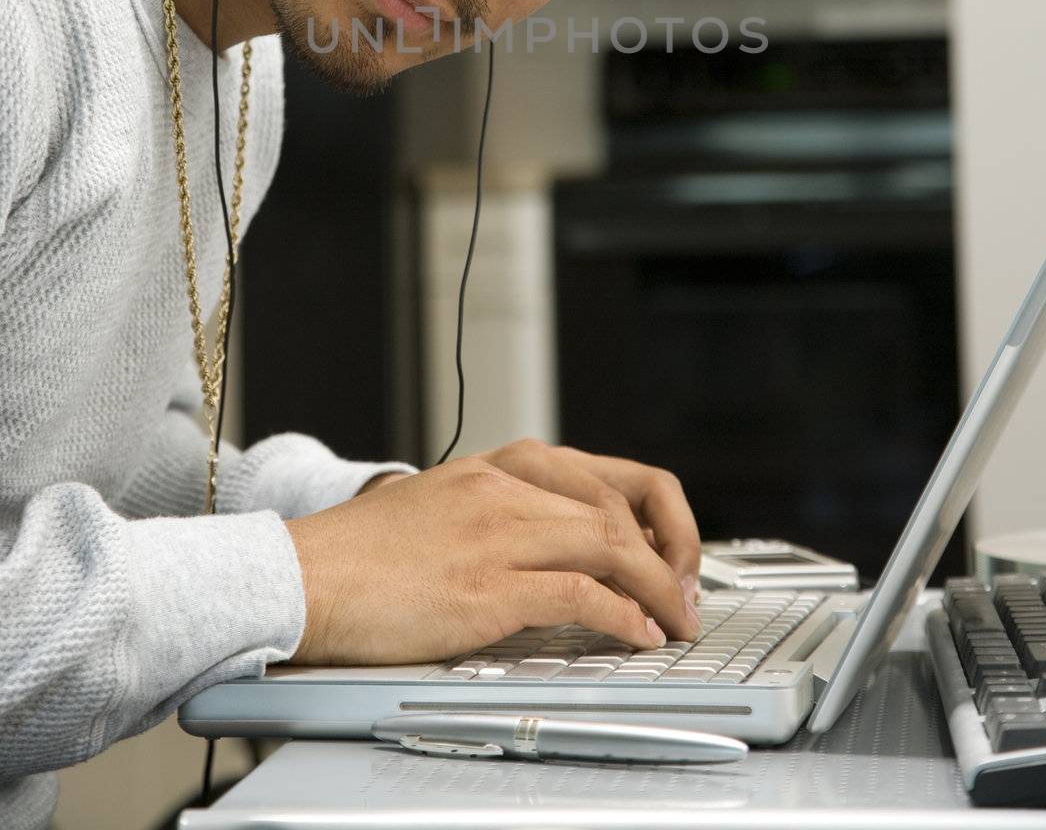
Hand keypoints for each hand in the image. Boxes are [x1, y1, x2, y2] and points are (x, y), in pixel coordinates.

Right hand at [283, 455, 701, 667]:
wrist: (304, 575)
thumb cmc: (364, 553)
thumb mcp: (444, 504)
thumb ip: (500, 511)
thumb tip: (559, 544)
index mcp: (497, 465)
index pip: (604, 474)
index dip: (655, 513)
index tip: (671, 549)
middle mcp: (505, 488)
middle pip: (619, 507)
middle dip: (670, 552)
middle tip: (686, 593)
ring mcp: (497, 534)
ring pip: (611, 544)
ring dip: (659, 588)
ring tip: (677, 620)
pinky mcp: (487, 587)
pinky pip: (580, 594)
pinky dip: (623, 616)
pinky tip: (638, 635)